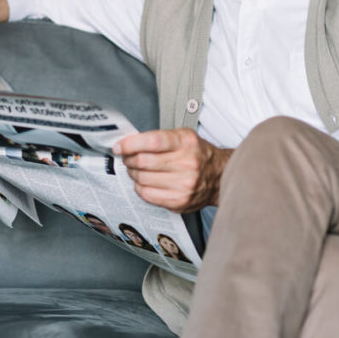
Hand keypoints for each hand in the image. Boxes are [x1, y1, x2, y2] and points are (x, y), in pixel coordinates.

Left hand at [113, 129, 230, 212]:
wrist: (219, 175)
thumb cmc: (197, 154)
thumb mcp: (183, 136)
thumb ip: (158, 138)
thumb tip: (128, 143)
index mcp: (186, 143)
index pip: (152, 142)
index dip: (130, 144)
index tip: (119, 146)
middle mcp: (187, 163)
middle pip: (143, 162)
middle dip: (129, 159)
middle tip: (127, 157)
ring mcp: (183, 184)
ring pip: (142, 179)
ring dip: (133, 173)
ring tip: (136, 169)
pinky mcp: (179, 201)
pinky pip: (147, 194)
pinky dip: (140, 187)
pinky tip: (144, 182)